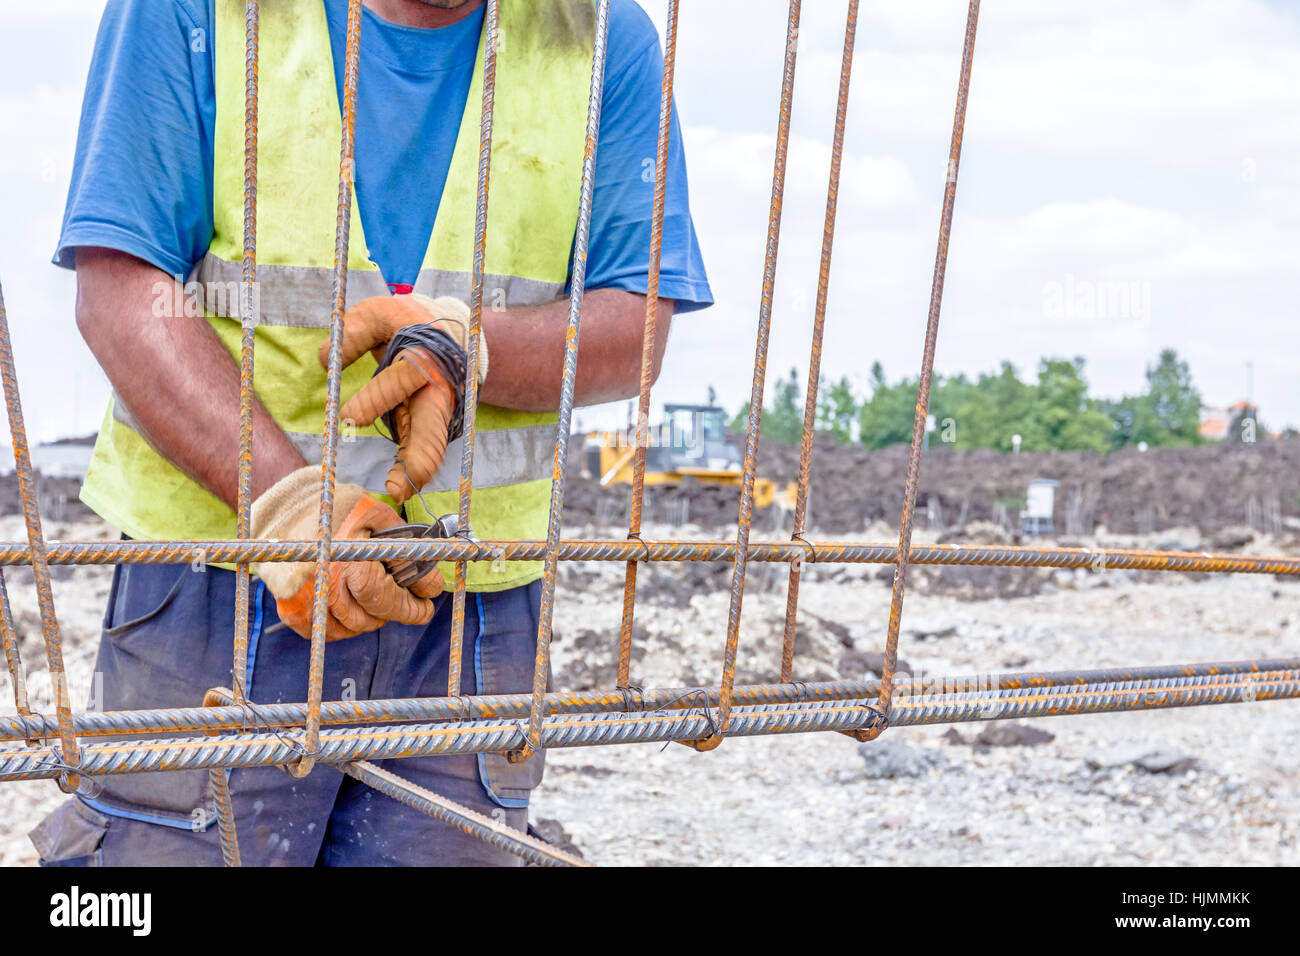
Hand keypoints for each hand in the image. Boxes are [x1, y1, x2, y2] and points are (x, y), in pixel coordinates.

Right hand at [252, 466, 444, 640]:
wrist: (287, 507)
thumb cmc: (339, 509)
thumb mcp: (378, 516)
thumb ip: (405, 549)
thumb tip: (431, 583)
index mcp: (348, 561)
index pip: (388, 600)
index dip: (413, 608)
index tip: (427, 607)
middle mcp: (325, 584)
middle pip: (370, 617)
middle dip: (395, 612)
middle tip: (408, 602)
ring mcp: (306, 598)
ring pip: (350, 628)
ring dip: (370, 618)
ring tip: (378, 600)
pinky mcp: (291, 607)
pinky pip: (325, 632)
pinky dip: (343, 626)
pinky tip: (353, 607)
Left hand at [324, 294, 482, 501]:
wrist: (450, 331)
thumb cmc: (407, 321)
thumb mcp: (378, 313)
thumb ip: (352, 334)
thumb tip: (326, 361)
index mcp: (425, 355)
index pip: (402, 378)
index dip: (376, 398)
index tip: (349, 416)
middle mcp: (439, 387)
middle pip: (433, 424)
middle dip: (418, 454)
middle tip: (398, 481)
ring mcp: (440, 408)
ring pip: (432, 443)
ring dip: (417, 469)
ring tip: (397, 491)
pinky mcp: (434, 421)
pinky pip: (425, 446)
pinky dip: (413, 467)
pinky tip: (399, 485)